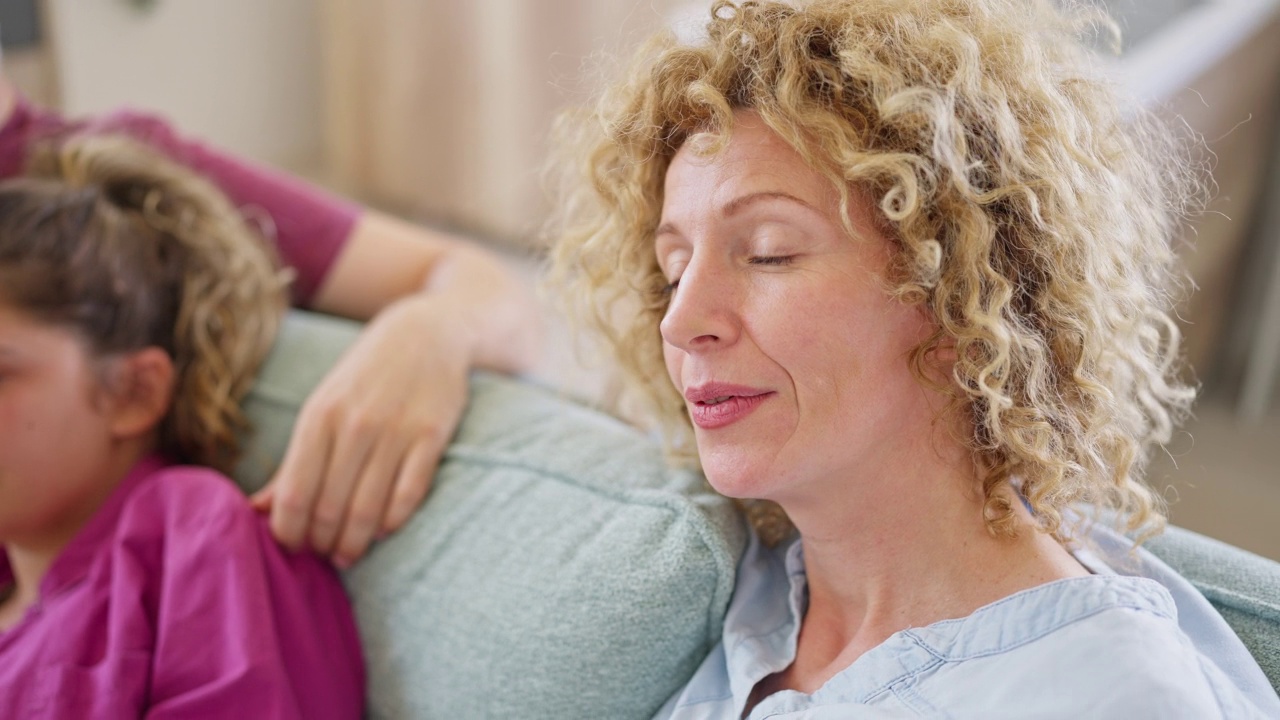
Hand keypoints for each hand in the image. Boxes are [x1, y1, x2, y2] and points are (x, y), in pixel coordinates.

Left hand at [250, 297, 471, 566]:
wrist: (426, 335)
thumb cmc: (365, 378)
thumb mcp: (322, 408)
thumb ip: (294, 463)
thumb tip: (256, 511)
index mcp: (318, 417)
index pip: (293, 494)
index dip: (289, 532)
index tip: (293, 546)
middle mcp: (354, 424)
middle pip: (329, 509)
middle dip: (323, 544)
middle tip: (325, 555)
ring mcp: (395, 430)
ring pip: (368, 510)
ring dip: (355, 543)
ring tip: (350, 554)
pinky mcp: (432, 436)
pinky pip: (408, 495)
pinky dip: (393, 522)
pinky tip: (383, 530)